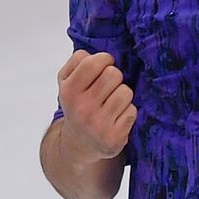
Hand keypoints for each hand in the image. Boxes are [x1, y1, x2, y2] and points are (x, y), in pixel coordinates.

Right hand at [56, 50, 136, 164]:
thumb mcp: (66, 82)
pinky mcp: (114, 137)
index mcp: (68, 91)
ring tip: (111, 103)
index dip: (104, 59)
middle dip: (114, 78)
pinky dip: (127, 112)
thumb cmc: (77, 104)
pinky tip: (116, 118)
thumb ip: (77, 61)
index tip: (103, 67)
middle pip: (113, 74)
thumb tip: (96, 54)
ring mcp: (98, 124)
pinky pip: (132, 111)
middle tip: (107, 88)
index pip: (94, 62)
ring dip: (122, 95)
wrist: (80, 144)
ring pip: (125, 92)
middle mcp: (82, 108)